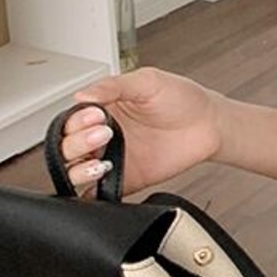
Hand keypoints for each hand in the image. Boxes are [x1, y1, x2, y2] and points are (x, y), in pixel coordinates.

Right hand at [60, 67, 223, 195]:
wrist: (210, 123)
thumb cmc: (181, 98)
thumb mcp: (147, 82)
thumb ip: (113, 86)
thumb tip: (81, 94)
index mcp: (100, 110)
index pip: (68, 121)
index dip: (75, 121)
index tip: (97, 115)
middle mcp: (101, 136)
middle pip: (65, 147)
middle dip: (76, 143)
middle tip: (104, 133)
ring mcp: (112, 159)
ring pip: (74, 171)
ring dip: (78, 169)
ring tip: (101, 161)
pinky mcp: (127, 179)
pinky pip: (98, 193)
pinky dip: (89, 194)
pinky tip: (99, 184)